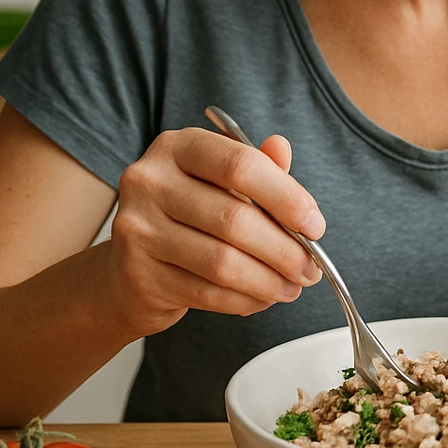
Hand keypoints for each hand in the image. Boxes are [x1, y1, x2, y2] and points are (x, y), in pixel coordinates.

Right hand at [105, 127, 324, 337]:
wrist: (131, 267)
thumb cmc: (189, 217)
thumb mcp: (222, 183)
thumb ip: (257, 167)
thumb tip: (282, 148)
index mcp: (176, 147)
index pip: (240, 165)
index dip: (286, 197)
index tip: (315, 225)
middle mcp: (149, 181)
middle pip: (234, 219)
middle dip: (285, 250)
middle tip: (311, 268)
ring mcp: (137, 229)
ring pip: (222, 262)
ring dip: (269, 280)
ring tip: (291, 287)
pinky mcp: (138, 274)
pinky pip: (207, 293)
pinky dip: (244, 300)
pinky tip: (261, 298)